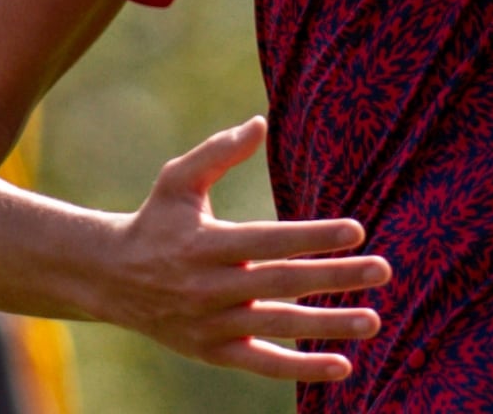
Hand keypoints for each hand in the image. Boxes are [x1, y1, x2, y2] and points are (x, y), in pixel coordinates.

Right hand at [89, 117, 389, 382]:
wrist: (110, 280)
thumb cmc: (156, 222)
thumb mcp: (177, 180)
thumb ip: (218, 151)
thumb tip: (261, 123)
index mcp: (206, 244)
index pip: (267, 241)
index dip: (312, 237)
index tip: (356, 230)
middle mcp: (210, 287)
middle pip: (282, 284)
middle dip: (335, 278)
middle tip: (382, 270)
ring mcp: (212, 324)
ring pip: (279, 327)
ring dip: (329, 325)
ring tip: (374, 321)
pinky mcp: (214, 351)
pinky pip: (263, 364)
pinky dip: (301, 369)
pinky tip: (343, 367)